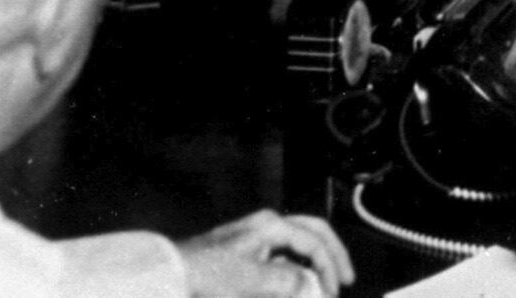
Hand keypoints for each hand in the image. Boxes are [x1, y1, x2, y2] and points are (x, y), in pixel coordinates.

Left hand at [176, 209, 352, 296]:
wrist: (170, 273)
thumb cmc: (206, 275)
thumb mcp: (250, 281)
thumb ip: (286, 283)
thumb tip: (311, 286)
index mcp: (272, 225)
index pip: (314, 242)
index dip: (329, 268)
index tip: (334, 293)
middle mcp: (268, 224)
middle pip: (313, 231)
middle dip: (332, 254)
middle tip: (345, 279)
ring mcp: (257, 235)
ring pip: (299, 241)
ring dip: (315, 260)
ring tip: (324, 282)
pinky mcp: (248, 249)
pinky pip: (282, 253)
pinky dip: (295, 267)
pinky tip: (297, 282)